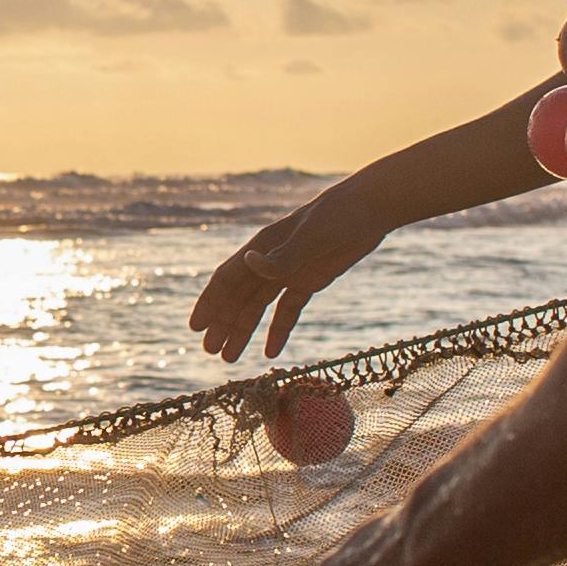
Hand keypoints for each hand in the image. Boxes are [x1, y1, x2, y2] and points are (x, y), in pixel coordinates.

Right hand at [190, 228, 345, 362]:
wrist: (370, 208)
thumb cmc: (339, 215)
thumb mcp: (311, 237)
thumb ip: (282, 256)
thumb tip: (248, 262)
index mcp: (262, 247)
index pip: (228, 279)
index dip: (210, 303)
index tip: (196, 327)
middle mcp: (269, 261)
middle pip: (239, 297)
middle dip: (223, 323)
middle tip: (210, 351)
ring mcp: (289, 272)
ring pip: (258, 307)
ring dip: (243, 330)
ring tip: (229, 357)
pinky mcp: (309, 281)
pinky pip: (288, 310)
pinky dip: (278, 330)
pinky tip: (270, 352)